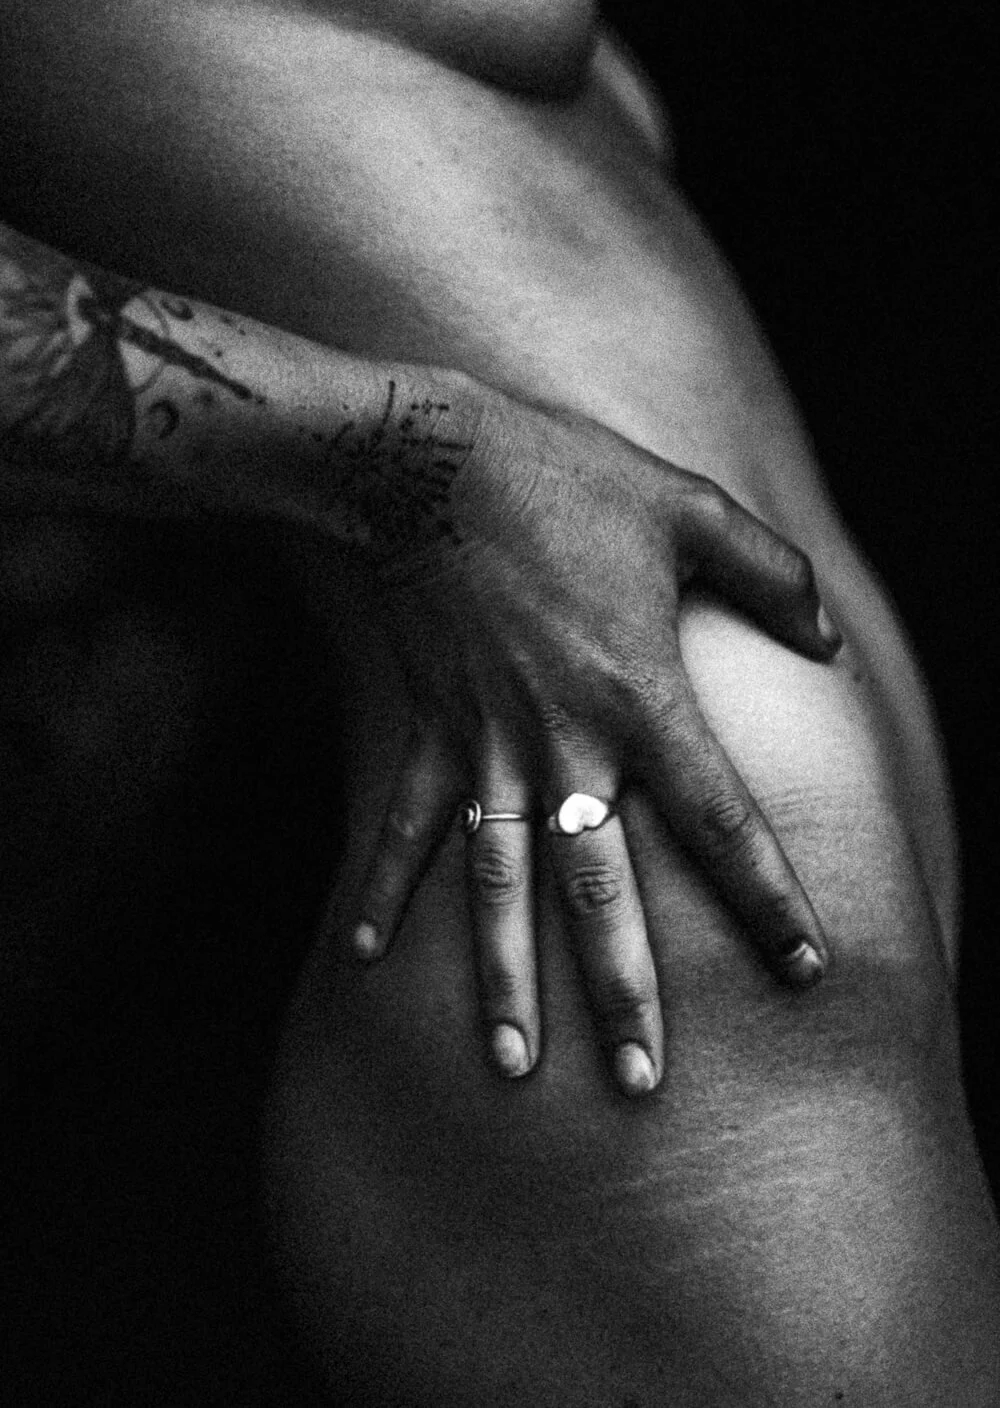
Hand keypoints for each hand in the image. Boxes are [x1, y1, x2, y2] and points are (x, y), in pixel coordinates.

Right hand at [341, 389, 840, 1094]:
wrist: (430, 459)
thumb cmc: (564, 478)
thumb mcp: (687, 506)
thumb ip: (770, 573)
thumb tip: (828, 640)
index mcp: (642, 696)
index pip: (721, 822)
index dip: (767, 898)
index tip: (804, 969)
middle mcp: (566, 743)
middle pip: (602, 892)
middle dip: (625, 993)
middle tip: (640, 1083)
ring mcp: (487, 746)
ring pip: (501, 886)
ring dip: (505, 979)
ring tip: (512, 1065)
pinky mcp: (428, 731)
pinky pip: (404, 827)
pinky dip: (385, 890)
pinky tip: (365, 957)